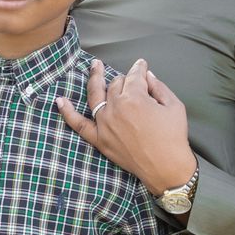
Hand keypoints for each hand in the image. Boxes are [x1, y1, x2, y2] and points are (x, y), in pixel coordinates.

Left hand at [56, 59, 194, 194]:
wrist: (166, 169)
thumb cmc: (174, 138)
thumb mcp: (174, 106)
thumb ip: (159, 86)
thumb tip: (147, 76)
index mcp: (135, 97)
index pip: (134, 76)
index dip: (140, 68)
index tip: (142, 65)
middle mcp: (116, 108)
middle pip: (116, 84)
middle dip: (124, 79)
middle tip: (131, 80)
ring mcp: (104, 124)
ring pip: (96, 95)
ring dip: (94, 78)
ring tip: (94, 66)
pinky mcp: (99, 139)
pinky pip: (78, 124)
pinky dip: (67, 112)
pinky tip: (60, 100)